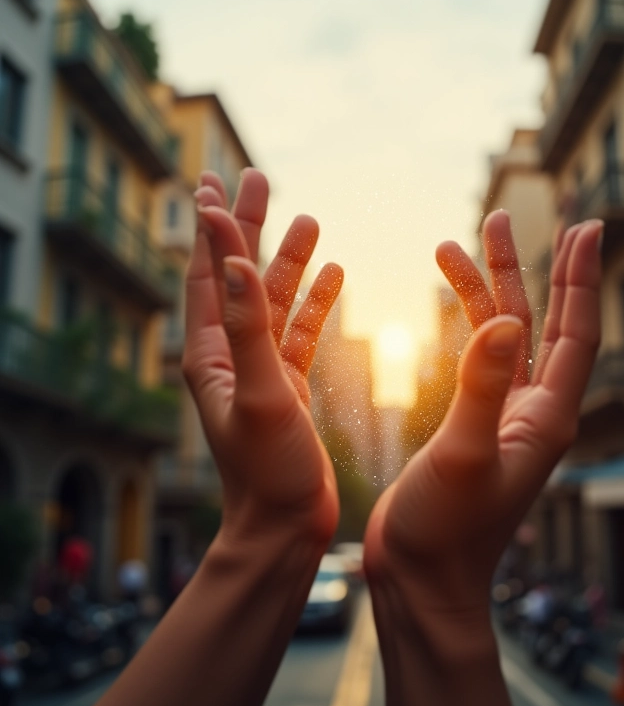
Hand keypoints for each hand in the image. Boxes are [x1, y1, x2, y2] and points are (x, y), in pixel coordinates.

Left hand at [184, 169, 343, 547]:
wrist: (286, 526)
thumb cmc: (267, 472)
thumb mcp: (259, 395)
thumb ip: (247, 327)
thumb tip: (234, 259)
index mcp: (211, 354)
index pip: (207, 274)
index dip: (211, 227)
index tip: (215, 182)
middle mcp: (230, 356)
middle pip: (239, 275)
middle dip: (249, 227)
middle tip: (259, 179)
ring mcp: (261, 369)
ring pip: (275, 300)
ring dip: (290, 259)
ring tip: (309, 219)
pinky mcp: (288, 385)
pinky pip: (301, 331)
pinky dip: (316, 302)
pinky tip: (334, 275)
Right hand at [364, 212, 601, 618]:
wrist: (423, 578)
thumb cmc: (445, 532)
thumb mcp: (463, 457)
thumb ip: (481, 388)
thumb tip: (503, 320)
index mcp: (547, 418)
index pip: (578, 333)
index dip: (582, 278)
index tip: (585, 225)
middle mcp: (533, 412)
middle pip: (543, 324)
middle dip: (530, 269)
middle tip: (509, 218)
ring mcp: (503, 417)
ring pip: (503, 337)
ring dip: (485, 291)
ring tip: (455, 245)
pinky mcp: (473, 425)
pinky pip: (477, 361)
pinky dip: (464, 326)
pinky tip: (448, 308)